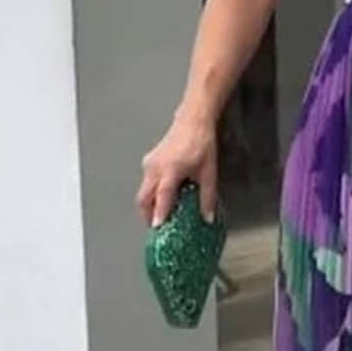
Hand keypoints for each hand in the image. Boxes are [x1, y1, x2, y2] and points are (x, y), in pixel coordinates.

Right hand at [137, 108, 217, 227]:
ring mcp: (149, 164)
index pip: (162, 196)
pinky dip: (151, 194)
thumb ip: (207, 197)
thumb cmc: (201, 144)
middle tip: (158, 228)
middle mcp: (156, 168)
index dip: (159, 213)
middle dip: (148, 215)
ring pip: (143, 191)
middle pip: (144, 198)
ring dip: (149, 205)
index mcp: (171, 170)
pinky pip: (146, 183)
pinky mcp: (149, 162)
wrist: (192, 122)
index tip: (157, 227)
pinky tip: (162, 199)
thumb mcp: (209, 173)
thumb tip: (208, 217)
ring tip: (161, 216)